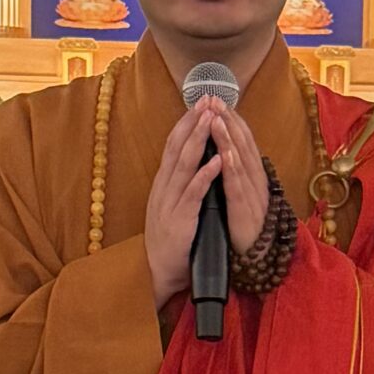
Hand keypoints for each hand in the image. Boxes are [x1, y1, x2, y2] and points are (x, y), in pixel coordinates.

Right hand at [140, 97, 270, 308]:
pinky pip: (193, 194)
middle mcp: (164, 188)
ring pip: (184, 165)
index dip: (186, 123)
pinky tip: (216, 161)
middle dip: (193, 122)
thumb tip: (194, 161)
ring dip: (198, 140)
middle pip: (177, 148)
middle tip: (207, 99)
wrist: (157, 274)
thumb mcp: (173, 206)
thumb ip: (181, 185)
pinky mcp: (180, 221)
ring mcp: (170, 204)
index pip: (174, 146)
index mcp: (164, 184)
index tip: (200, 102)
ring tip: (211, 118)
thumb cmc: (171, 242)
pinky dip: (205, 176)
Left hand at [202, 98, 274, 258]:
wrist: (256, 261)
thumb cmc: (245, 228)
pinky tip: (224, 154)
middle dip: (228, 120)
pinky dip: (232, 169)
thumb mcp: (241, 195)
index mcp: (251, 176)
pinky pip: (238, 188)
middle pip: (242, 144)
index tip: (217, 100)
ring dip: (228, 138)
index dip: (230, 119)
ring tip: (216, 117)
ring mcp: (252, 196)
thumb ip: (237, 174)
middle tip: (214, 98)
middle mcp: (255, 181)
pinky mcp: (245, 212)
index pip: (241, 141)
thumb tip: (228, 152)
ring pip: (240, 161)